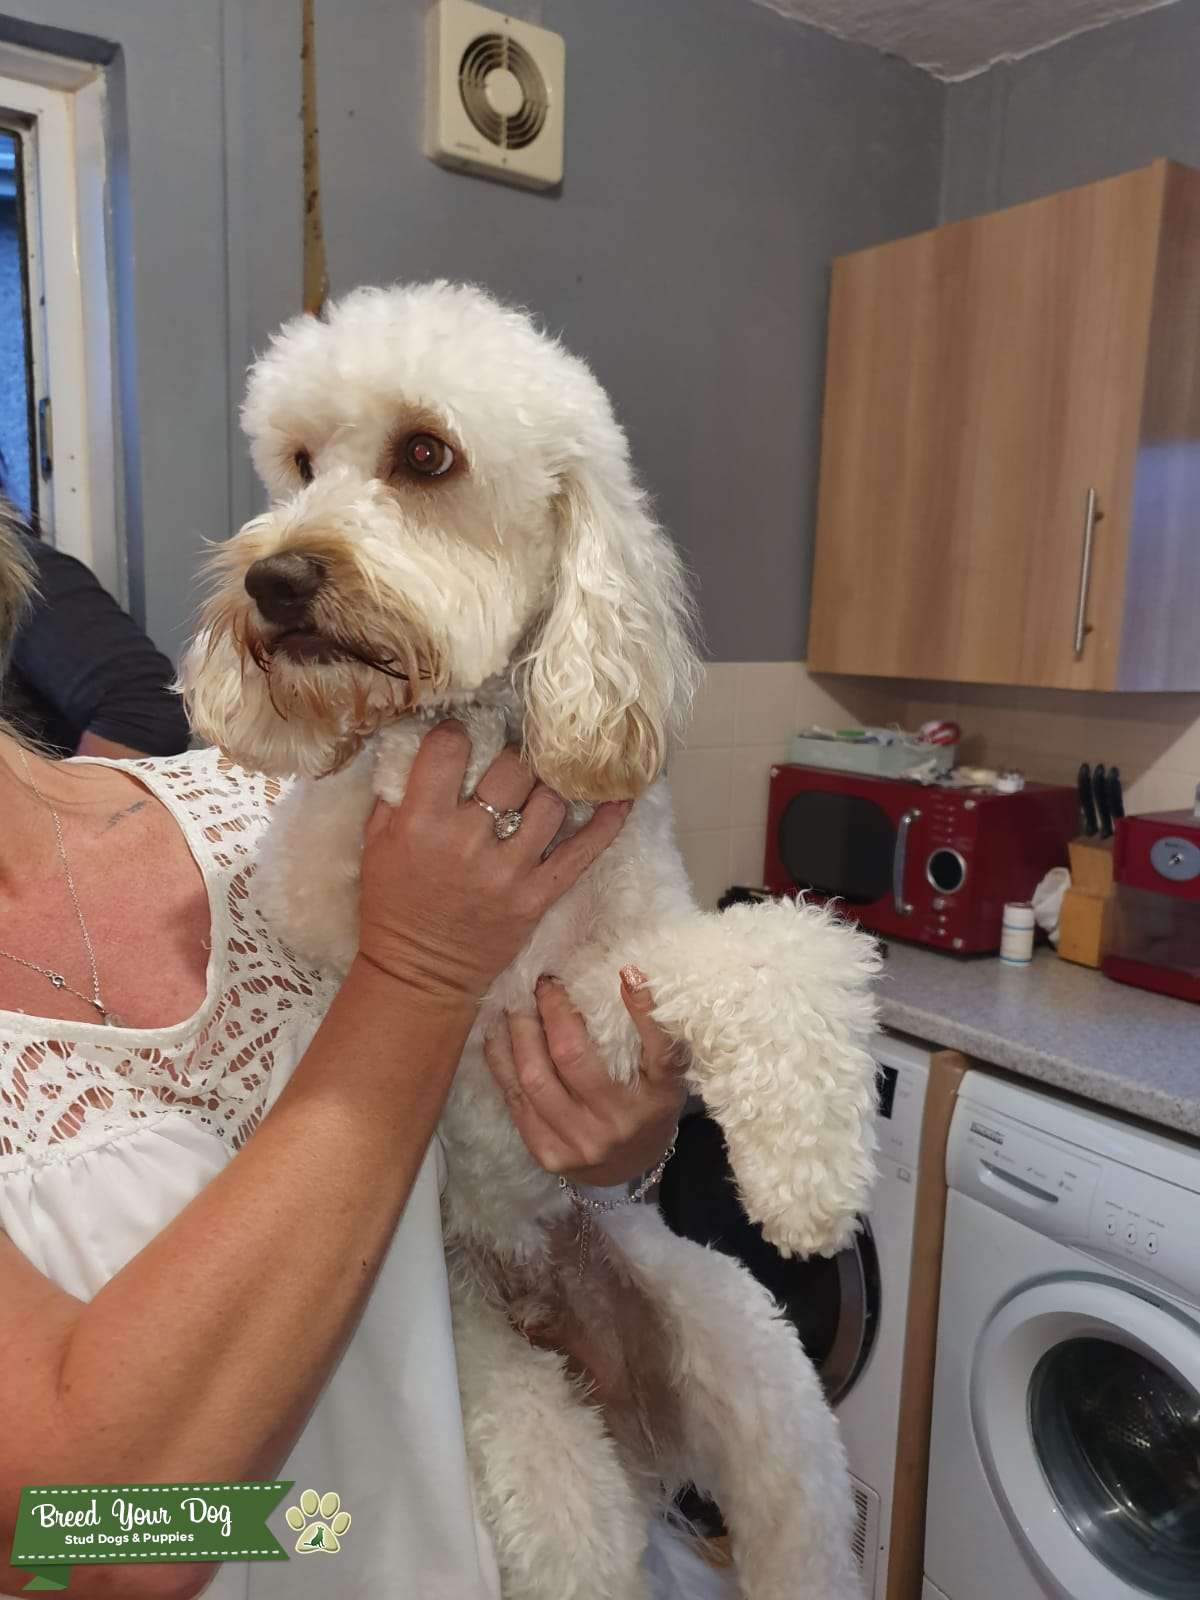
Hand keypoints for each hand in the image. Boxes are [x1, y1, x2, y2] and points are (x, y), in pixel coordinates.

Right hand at [356, 723, 629, 1003]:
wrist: (419, 973)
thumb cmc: (393, 905)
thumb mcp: (375, 844)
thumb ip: (397, 794)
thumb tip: (423, 746)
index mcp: (422, 822)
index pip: (450, 749)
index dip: (457, 734)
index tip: (462, 738)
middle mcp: (469, 841)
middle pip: (512, 769)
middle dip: (513, 758)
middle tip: (510, 765)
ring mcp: (509, 870)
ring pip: (549, 802)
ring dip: (548, 787)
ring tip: (542, 785)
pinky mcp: (537, 895)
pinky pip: (582, 852)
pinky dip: (606, 823)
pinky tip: (620, 799)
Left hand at [484, 967, 686, 1186]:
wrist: (628, 1166)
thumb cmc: (645, 1104)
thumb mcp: (663, 1073)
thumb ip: (653, 1035)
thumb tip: (627, 975)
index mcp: (658, 1098)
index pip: (659, 1052)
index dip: (643, 1011)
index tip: (627, 973)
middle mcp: (618, 1123)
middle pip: (572, 1057)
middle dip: (551, 1011)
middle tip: (543, 983)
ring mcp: (580, 1142)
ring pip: (534, 1077)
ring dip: (518, 1031)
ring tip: (515, 1003)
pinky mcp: (548, 1153)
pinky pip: (515, 1098)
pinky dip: (501, 1060)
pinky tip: (499, 1034)